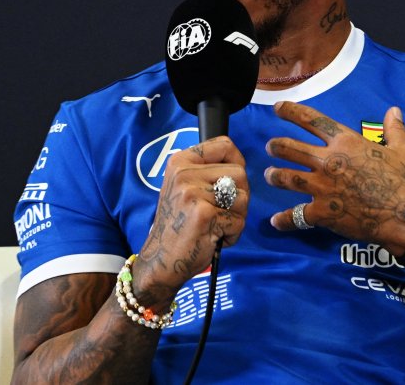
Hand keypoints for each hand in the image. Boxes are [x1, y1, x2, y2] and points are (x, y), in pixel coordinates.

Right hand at [132, 136, 247, 305]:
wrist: (161, 259)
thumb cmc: (179, 224)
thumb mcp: (184, 187)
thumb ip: (207, 171)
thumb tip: (239, 162)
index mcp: (180, 162)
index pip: (224, 145)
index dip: (237, 162)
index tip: (231, 180)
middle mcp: (184, 173)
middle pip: (240, 173)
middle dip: (239, 195)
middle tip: (221, 212)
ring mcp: (192, 193)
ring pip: (243, 197)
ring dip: (237, 217)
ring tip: (215, 225)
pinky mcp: (204, 215)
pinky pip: (238, 221)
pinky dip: (232, 234)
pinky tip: (213, 238)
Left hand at [264, 102, 404, 253]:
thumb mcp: (404, 150)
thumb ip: (394, 129)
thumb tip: (394, 111)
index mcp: (346, 142)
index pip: (312, 120)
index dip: (291, 112)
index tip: (278, 109)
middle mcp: (328, 162)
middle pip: (290, 149)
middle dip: (276, 146)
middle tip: (270, 146)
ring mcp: (322, 188)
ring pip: (286, 178)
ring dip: (274, 175)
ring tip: (269, 175)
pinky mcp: (322, 213)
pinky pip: (296, 216)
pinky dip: (284, 220)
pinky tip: (275, 221)